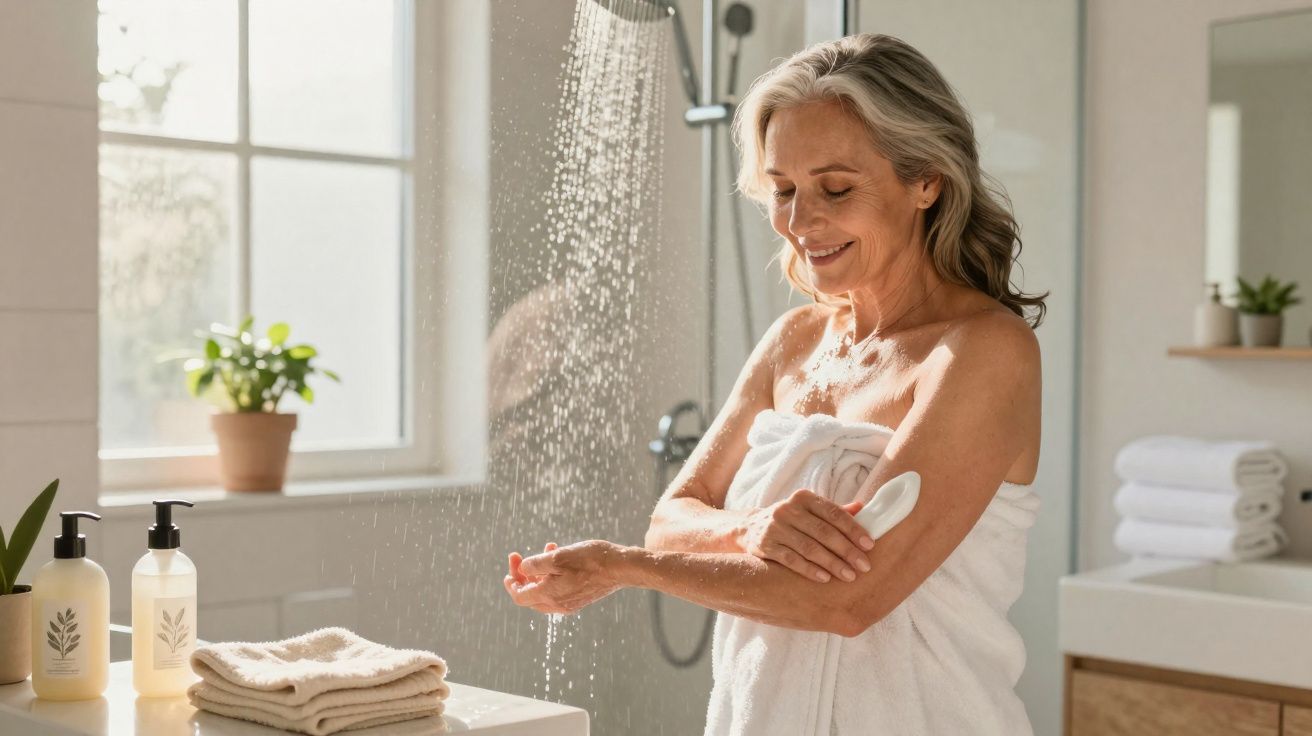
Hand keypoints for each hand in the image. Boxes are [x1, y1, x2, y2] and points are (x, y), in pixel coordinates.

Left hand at [502, 540, 626, 614]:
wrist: (620, 568)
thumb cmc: (590, 560)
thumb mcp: (557, 557)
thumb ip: (535, 565)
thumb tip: (523, 570)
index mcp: (549, 596)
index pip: (520, 596)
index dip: (511, 583)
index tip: (511, 567)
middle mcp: (557, 605)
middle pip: (530, 595)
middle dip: (523, 575)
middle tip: (520, 557)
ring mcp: (569, 603)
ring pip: (544, 590)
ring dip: (540, 571)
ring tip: (547, 548)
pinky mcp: (579, 598)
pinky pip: (558, 589)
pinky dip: (553, 574)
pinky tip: (560, 557)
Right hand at [740, 489, 874, 582]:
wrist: (750, 528)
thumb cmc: (791, 521)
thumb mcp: (810, 511)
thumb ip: (835, 511)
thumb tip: (864, 507)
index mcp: (804, 497)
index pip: (833, 513)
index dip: (853, 529)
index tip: (870, 546)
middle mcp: (788, 509)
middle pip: (823, 532)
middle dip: (847, 550)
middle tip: (864, 566)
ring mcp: (775, 527)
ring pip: (809, 547)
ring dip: (832, 563)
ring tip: (849, 576)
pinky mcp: (764, 545)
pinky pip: (791, 559)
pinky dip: (809, 570)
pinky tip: (825, 579)